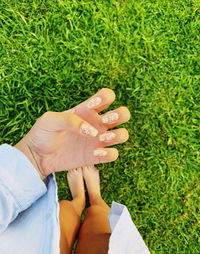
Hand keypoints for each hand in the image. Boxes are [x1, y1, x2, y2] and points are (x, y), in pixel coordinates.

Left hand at [15, 88, 129, 178]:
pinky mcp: (96, 156)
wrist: (37, 155)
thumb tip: (91, 131)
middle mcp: (96, 123)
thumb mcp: (50, 119)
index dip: (105, 98)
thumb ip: (70, 120)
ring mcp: (98, 140)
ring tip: (101, 139)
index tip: (91, 105)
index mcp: (87, 110)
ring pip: (123, 134)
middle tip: (104, 120)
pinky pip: (113, 154)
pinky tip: (94, 154)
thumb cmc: (43, 133)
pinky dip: (109, 154)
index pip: (107, 96)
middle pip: (123, 114)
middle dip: (120, 114)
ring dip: (118, 135)